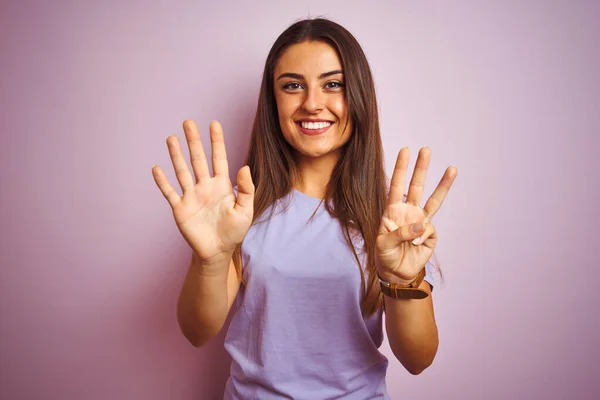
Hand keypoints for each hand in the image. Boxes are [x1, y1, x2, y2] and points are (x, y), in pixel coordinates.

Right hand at [152, 120, 254, 265]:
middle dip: (193, 141)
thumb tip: (244, 167)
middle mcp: (205, 186)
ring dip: (176, 155)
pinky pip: (170, 192)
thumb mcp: (245, 210)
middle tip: (188, 122)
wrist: (217, 252)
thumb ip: (246, 189)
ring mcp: (191, 196)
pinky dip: (162, 181)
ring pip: (182, 171)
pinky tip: (157, 168)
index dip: (217, 141)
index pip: (219, 158)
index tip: (214, 124)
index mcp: (222, 185)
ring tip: (171, 138)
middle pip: (198, 159)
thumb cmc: (234, 231)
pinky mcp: (180, 209)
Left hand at [376, 147, 456, 283]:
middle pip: (417, 186)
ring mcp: (421, 222)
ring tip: (452, 168)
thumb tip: (421, 224)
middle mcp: (409, 211)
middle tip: (426, 149)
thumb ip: (400, 233)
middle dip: (421, 168)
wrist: (396, 273)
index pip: (397, 185)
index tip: (405, 150)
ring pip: (434, 200)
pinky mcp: (430, 234)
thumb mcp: (384, 243)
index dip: (401, 168)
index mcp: (393, 210)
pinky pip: (429, 231)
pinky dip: (422, 238)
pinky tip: (415, 246)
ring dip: (443, 184)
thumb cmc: (385, 255)